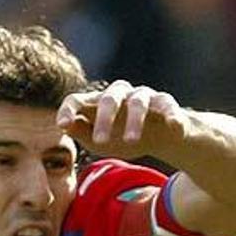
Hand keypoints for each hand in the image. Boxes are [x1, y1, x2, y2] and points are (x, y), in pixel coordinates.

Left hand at [56, 80, 187, 159]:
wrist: (157, 137)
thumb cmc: (119, 137)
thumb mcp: (96, 141)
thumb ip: (80, 132)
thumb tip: (65, 126)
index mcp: (95, 103)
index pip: (76, 99)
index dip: (68, 110)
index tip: (62, 126)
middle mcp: (118, 94)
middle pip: (108, 99)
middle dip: (104, 120)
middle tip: (101, 142)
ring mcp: (143, 96)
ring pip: (137, 101)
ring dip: (133, 121)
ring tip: (131, 141)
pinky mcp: (165, 102)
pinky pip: (167, 104)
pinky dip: (171, 114)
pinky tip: (174, 126)